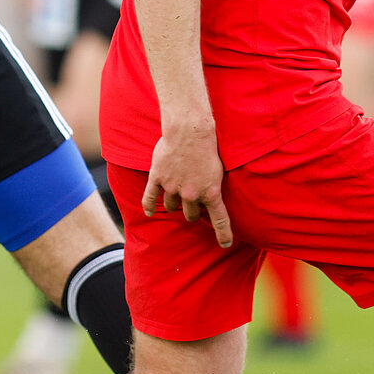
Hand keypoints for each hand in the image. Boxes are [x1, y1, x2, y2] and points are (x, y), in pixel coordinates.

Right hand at [142, 122, 232, 247]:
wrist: (189, 130)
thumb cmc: (207, 147)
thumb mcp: (218, 170)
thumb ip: (212, 187)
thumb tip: (209, 199)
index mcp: (210, 193)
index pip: (220, 220)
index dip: (223, 234)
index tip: (225, 244)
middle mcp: (191, 194)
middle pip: (191, 215)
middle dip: (193, 210)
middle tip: (193, 200)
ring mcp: (172, 187)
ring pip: (172, 207)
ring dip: (175, 204)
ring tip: (177, 193)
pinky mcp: (158, 178)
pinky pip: (150, 198)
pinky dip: (148, 207)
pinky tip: (149, 213)